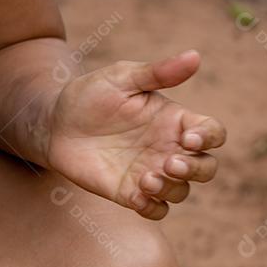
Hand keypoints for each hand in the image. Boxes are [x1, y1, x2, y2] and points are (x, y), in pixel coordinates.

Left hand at [46, 50, 226, 218]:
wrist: (55, 124)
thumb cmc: (90, 95)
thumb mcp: (122, 77)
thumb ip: (158, 72)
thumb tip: (195, 56)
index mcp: (174, 120)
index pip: (212, 133)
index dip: (209, 138)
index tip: (187, 138)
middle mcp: (167, 148)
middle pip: (206, 168)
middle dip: (196, 169)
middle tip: (170, 163)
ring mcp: (149, 172)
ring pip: (182, 191)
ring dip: (172, 189)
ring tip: (145, 179)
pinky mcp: (128, 192)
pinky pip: (155, 210)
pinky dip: (153, 209)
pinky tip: (136, 197)